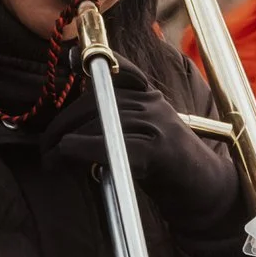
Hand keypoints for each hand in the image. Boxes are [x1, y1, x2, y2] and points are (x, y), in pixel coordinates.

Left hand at [46, 59, 241, 248]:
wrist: (210, 197)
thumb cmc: (173, 173)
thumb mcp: (149, 136)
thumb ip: (122, 121)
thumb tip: (78, 124)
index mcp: (153, 98)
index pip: (119, 71)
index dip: (93, 61)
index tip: (73, 59)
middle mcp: (154, 105)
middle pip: (95, 102)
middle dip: (62, 124)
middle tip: (45, 149)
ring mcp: (156, 125)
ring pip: (96, 122)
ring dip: (63, 142)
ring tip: (50, 161)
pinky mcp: (155, 151)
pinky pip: (107, 144)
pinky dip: (80, 149)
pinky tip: (65, 156)